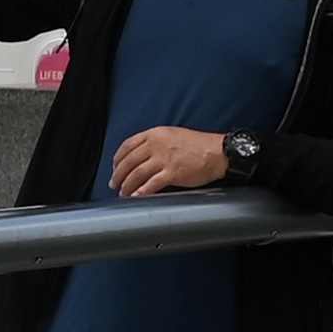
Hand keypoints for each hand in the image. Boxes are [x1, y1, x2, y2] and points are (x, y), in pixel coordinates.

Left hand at [106, 125, 234, 195]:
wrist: (218, 152)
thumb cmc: (198, 145)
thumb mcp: (173, 135)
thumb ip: (156, 142)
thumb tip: (141, 156)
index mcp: (155, 134)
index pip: (127, 145)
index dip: (117, 159)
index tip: (114, 168)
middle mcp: (157, 144)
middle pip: (129, 161)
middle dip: (118, 175)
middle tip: (114, 184)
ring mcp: (164, 159)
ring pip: (137, 174)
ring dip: (127, 185)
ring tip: (123, 193)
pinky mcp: (172, 173)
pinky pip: (151, 184)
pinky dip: (141, 192)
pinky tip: (136, 197)